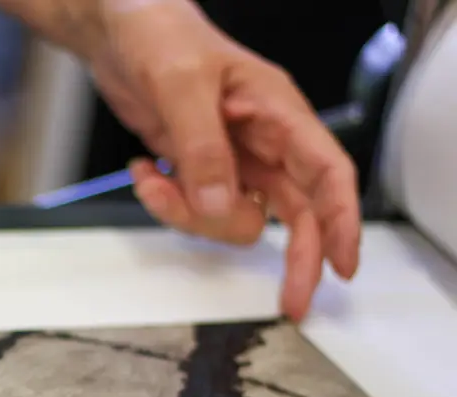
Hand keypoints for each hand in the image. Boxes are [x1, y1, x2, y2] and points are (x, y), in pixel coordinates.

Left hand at [0, 0, 360, 320]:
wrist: (115, 32)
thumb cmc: (157, 32)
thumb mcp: (180, 84)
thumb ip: (202, 148)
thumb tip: (219, 204)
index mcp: (277, 111)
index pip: (326, 173)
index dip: (342, 221)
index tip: (342, 266)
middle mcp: (263, 140)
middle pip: (298, 213)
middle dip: (294, 258)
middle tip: (291, 303)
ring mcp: (231, 158)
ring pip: (236, 219)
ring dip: (192, 217)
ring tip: (155, 182)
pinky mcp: (199, 169)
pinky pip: (195, 210)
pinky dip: (166, 204)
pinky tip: (146, 171)